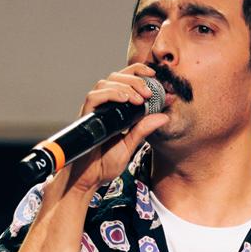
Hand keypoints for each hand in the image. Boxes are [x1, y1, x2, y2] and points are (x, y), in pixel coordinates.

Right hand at [61, 64, 169, 193]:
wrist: (88, 178)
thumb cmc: (104, 164)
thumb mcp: (131, 144)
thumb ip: (144, 129)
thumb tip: (165, 116)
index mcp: (116, 109)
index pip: (125, 80)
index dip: (139, 72)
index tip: (155, 75)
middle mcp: (103, 106)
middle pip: (117, 76)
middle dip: (136, 79)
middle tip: (150, 92)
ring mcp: (94, 110)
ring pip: (106, 82)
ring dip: (126, 86)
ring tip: (140, 99)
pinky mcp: (85, 116)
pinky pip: (95, 96)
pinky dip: (111, 94)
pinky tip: (125, 100)